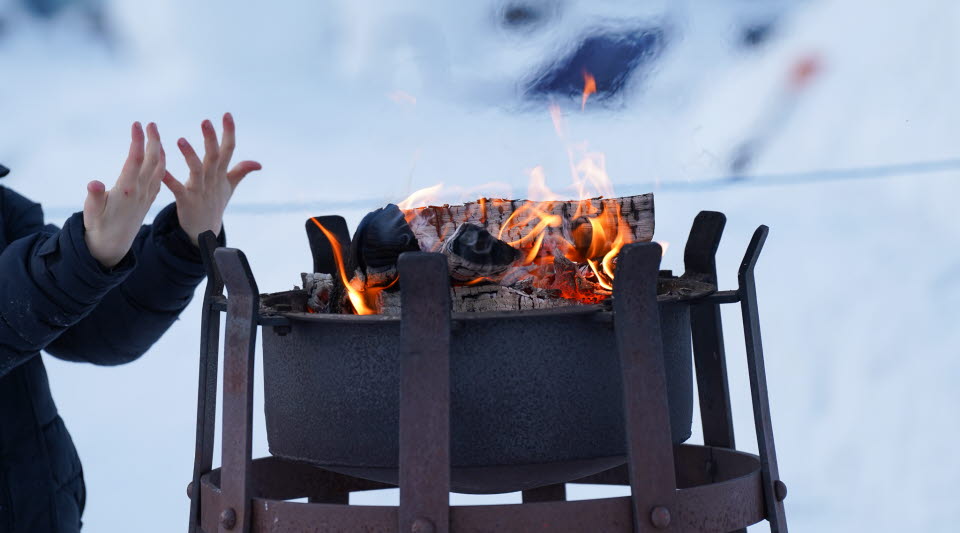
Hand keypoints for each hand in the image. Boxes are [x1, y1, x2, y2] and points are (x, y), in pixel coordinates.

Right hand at [84, 122, 166, 268]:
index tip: (137, 124)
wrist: (112, 247)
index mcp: (126, 191)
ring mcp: (146, 195)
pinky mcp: (148, 199)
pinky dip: (161, 163)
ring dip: (159, 149)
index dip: (137, 142)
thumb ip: (94, 198)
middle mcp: (140, 191)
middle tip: (151, 123)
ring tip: (155, 132)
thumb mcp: (91, 214)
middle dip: (153, 140)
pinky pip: (159, 178)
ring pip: (158, 168)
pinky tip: (160, 154)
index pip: (134, 161)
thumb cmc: (98, 227)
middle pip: (151, 161)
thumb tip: (94, 184)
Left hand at [162, 113, 260, 245]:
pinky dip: (168, 178)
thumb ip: (241, 172)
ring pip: (196, 170)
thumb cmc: (215, 205)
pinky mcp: (186, 201)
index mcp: (221, 174)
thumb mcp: (229, 187)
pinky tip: (160, 168)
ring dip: (190, 155)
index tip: (227, 115)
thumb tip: (258, 163)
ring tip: (180, 140)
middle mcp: (212, 180)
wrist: (204, 231)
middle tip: (206, 121)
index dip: (229, 133)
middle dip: (210, 139)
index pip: (228, 150)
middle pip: (214, 157)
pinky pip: (176, 188)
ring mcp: (199, 190)